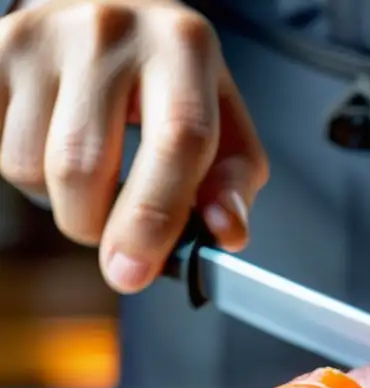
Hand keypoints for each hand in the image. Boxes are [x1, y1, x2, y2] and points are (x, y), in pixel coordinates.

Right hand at [0, 0, 268, 292]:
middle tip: (113, 231)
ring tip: (90, 169)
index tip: (134, 270)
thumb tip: (228, 232)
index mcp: (184, 48)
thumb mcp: (224, 124)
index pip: (177, 141)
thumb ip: (233, 183)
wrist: (109, 10)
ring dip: (60, 200)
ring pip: (31, 166)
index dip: (155, 218)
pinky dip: (26, 171)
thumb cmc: (172, 82)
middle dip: (95, 226)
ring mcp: (45, 35)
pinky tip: (54, 145)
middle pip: (85, 167)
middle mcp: (112, 31)